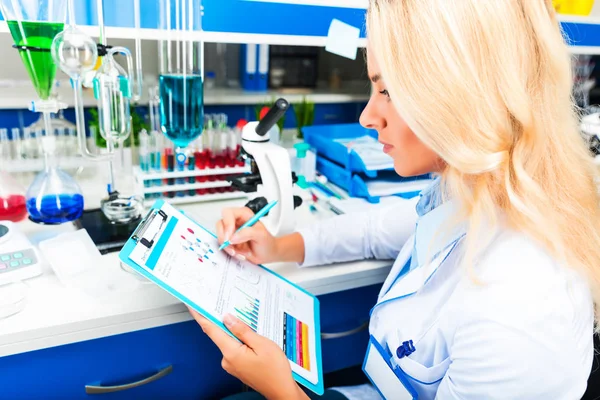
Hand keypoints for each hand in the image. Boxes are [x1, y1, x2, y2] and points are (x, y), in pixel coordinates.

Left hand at [189, 308, 306, 399]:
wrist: (281, 390)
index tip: (194, 307)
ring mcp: (232, 365)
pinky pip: (235, 349)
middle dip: (226, 321)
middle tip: (235, 309)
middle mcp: (227, 360)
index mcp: (231, 353)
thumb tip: (227, 318)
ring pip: (230, 341)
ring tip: (254, 328)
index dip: (201, 317)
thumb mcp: (262, 344)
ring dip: (237, 332)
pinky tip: (253, 340)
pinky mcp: (237, 367)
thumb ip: (243, 330)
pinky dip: (241, 342)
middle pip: (221, 334)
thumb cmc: (275, 370)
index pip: (211, 330)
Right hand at [216, 207, 279, 263]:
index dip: (227, 224)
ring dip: (229, 247)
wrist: (268, 254)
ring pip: (220, 236)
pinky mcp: (230, 241)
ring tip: (241, 252)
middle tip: (232, 247)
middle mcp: (236, 221)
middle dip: (224, 238)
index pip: (228, 213)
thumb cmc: (267, 242)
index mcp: (244, 214)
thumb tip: (233, 237)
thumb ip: (247, 233)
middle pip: (220, 224)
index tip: (229, 237)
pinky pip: (223, 246)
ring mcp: (232, 231)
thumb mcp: (261, 235)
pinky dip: (230, 252)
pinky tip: (240, 254)